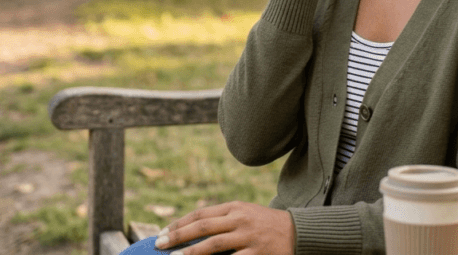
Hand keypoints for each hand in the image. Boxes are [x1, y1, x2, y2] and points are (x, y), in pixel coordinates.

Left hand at [153, 201, 294, 254]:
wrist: (299, 232)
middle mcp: (240, 219)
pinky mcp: (257, 254)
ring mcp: (248, 237)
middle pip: (202, 227)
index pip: (200, 214)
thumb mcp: (245, 213)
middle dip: (177, 236)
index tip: (163, 233)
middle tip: (158, 244)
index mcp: (235, 207)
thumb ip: (222, 219)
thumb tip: (192, 229)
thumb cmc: (266, 224)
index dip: (179, 223)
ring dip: (190, 253)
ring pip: (213, 245)